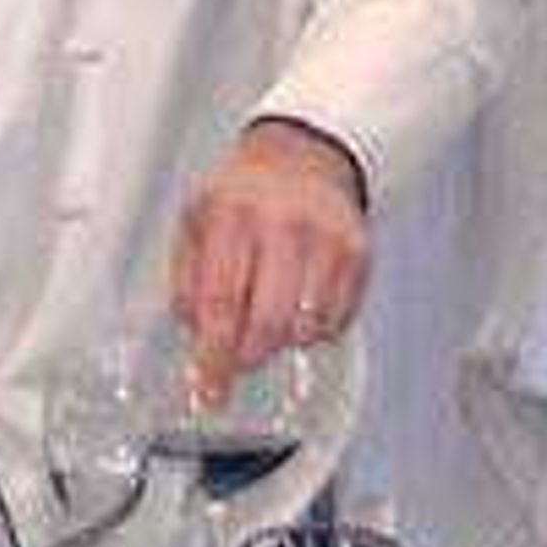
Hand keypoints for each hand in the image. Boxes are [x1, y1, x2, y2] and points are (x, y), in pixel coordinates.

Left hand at [172, 121, 369, 380]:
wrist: (303, 157)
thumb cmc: (243, 196)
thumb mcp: (195, 224)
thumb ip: (188, 283)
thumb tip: (197, 340)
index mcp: (230, 214)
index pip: (219, 301)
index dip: (213, 355)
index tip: (208, 389)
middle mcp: (282, 223)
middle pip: (267, 322)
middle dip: (249, 355)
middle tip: (238, 359)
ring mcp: (326, 237)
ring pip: (306, 328)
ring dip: (283, 340)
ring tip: (269, 313)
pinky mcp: (358, 253)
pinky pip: (337, 320)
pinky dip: (314, 329)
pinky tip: (299, 303)